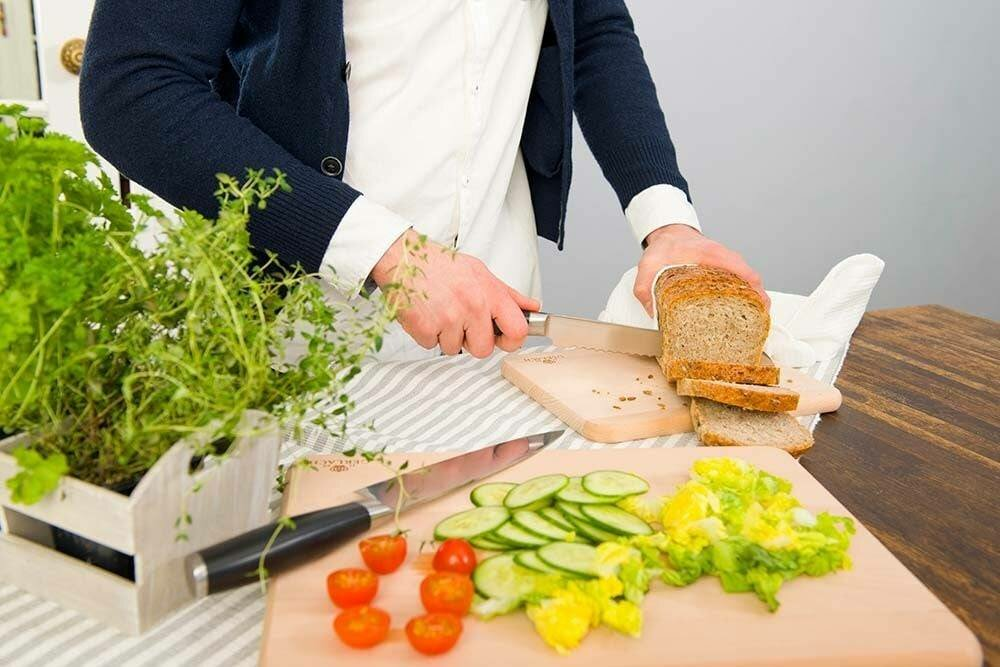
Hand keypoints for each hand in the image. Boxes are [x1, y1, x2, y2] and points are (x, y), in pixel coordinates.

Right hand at [372, 230, 539, 356]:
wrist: (404, 257)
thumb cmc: (440, 264)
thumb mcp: (480, 273)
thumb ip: (507, 294)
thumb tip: (531, 307)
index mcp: (489, 293)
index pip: (517, 330)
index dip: (511, 340)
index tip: (503, 338)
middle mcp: (472, 306)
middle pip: (483, 349)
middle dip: (471, 341)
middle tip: (460, 322)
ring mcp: (448, 318)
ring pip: (453, 349)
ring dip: (445, 336)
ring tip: (439, 312)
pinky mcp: (424, 327)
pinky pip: (430, 345)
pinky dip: (426, 334)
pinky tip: (426, 313)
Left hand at [634, 224, 768, 315]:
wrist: (668, 233)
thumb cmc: (663, 247)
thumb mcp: (648, 264)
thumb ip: (644, 287)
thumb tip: (651, 311)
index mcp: (711, 254)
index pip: (741, 269)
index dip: (754, 288)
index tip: (760, 305)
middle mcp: (723, 257)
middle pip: (751, 278)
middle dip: (758, 299)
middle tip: (758, 320)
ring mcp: (725, 262)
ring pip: (747, 280)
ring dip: (753, 297)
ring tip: (753, 320)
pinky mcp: (723, 268)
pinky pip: (741, 279)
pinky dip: (745, 293)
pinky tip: (741, 310)